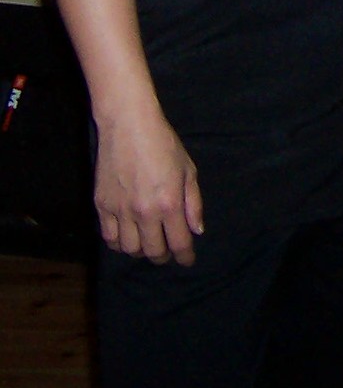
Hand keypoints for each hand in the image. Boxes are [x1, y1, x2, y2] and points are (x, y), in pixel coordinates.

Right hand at [92, 108, 203, 264]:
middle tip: (169, 252)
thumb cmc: (164, 145)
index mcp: (169, 204)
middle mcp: (143, 212)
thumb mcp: (189, 170)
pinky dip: (119, 243)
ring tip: (149, 244)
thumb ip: (193, 204)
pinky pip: (109, 237)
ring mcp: (120, 211)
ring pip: (129, 249)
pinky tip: (128, 237)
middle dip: (163, 256)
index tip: (188, 261)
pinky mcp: (101, 206)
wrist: (128, 127)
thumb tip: (196, 231)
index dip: (185, 256)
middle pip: (153, 251)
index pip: (178, 243)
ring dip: (141, 251)